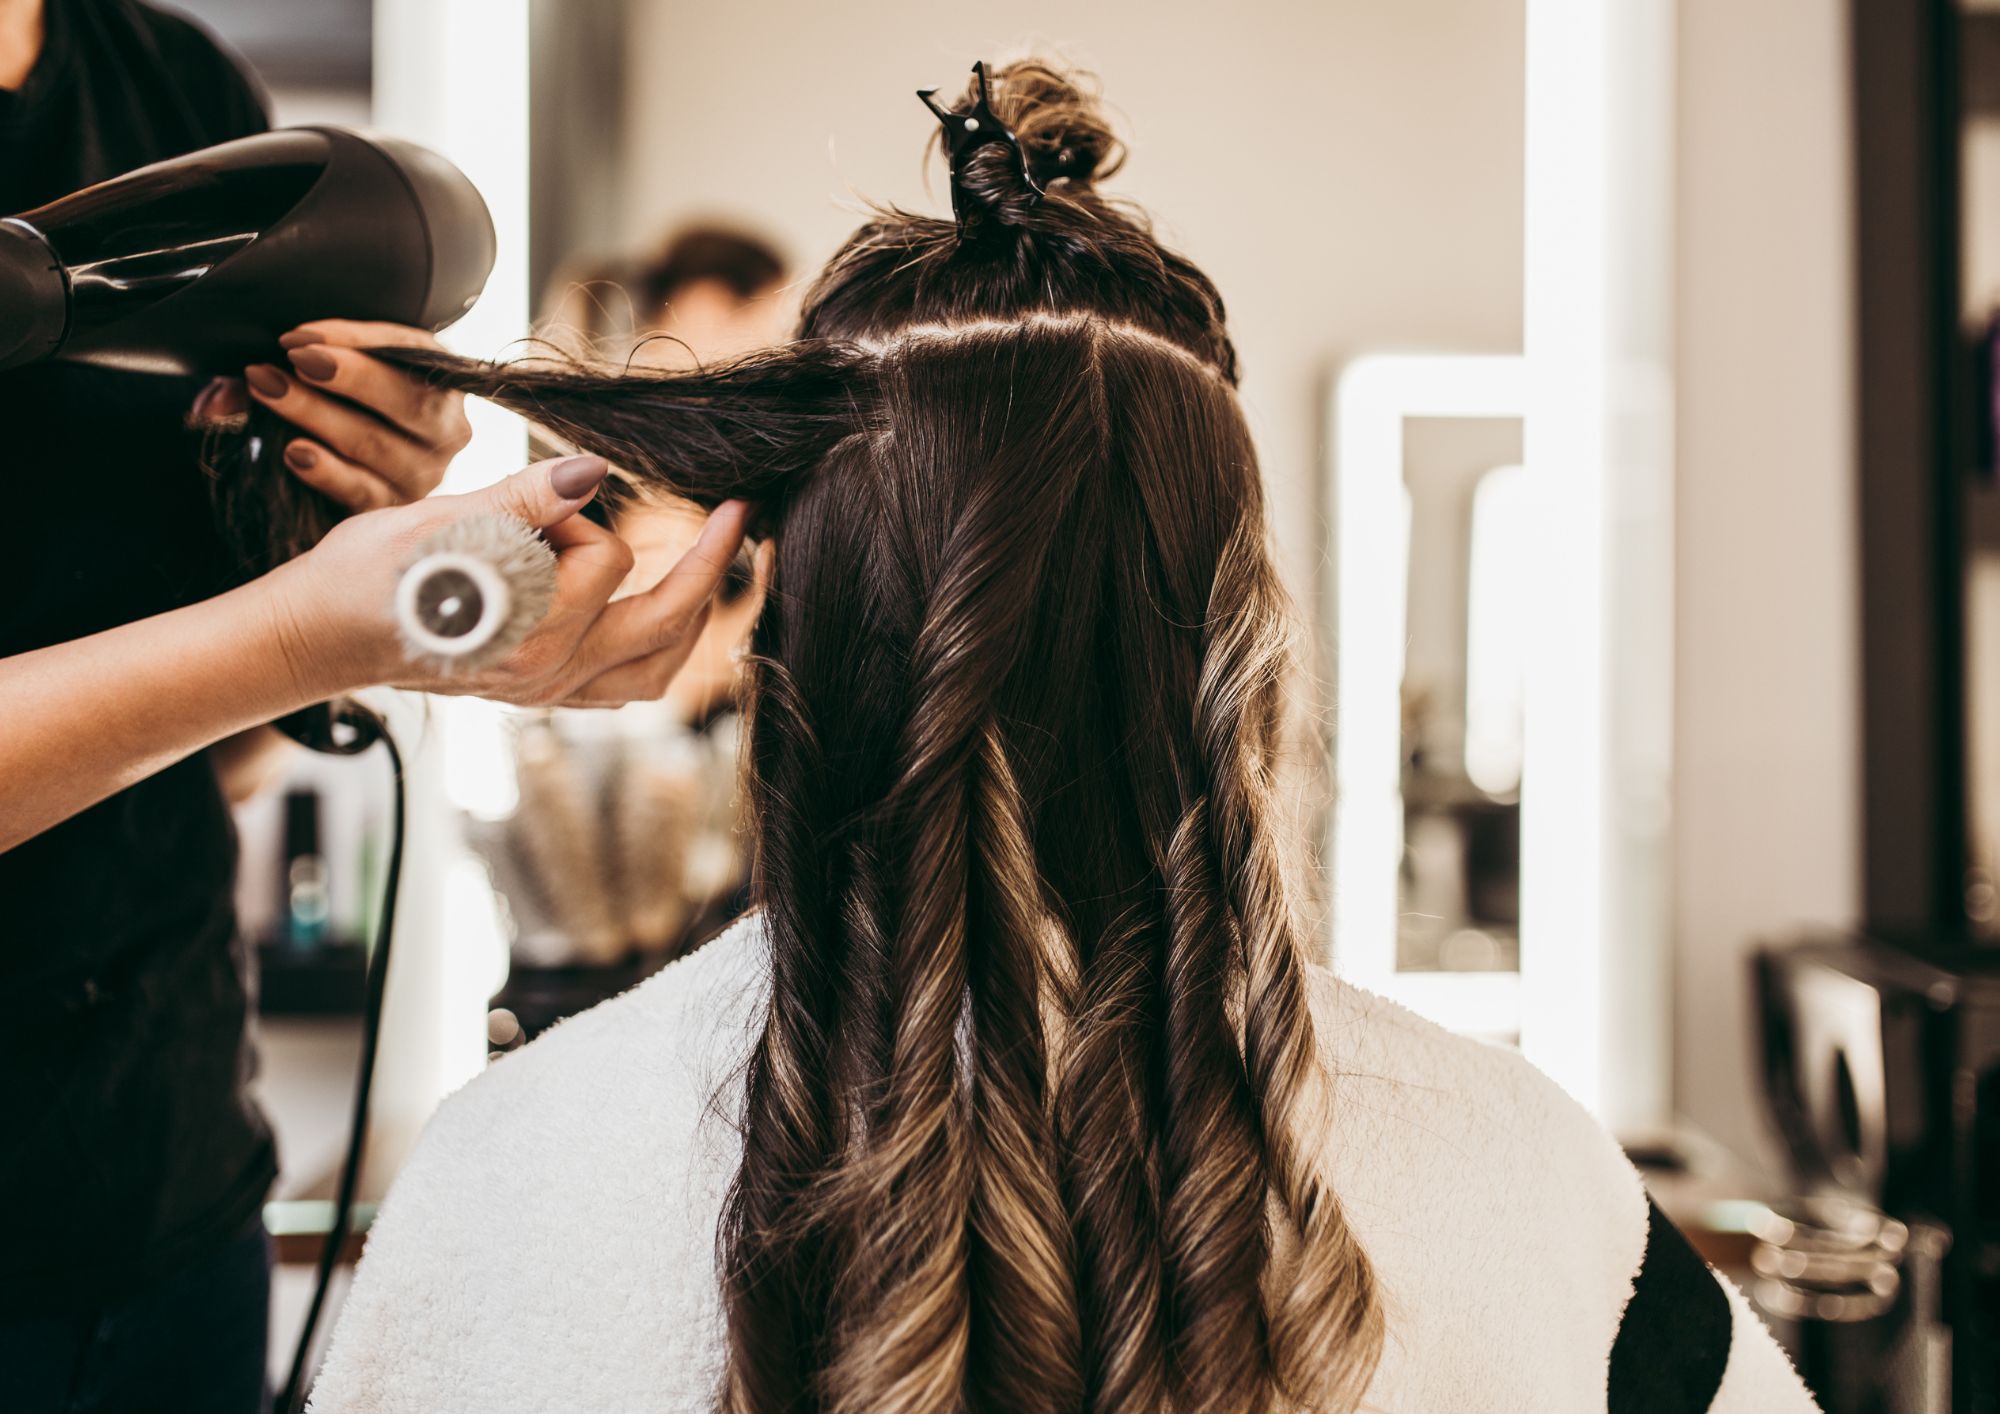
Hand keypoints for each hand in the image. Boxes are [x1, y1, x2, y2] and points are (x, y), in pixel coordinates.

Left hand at [194, 321, 473, 510]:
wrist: (368, 474)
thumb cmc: (352, 410)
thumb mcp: (332, 378)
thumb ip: (284, 372)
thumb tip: (213, 400)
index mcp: (441, 382)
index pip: (408, 351)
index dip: (356, 340)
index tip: (300, 335)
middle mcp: (446, 430)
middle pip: (407, 400)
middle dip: (349, 375)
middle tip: (296, 358)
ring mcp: (424, 473)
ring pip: (374, 442)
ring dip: (317, 414)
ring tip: (268, 389)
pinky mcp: (393, 509)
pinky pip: (360, 490)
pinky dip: (325, 470)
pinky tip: (292, 452)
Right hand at [266, 454, 755, 708]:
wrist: (315, 637)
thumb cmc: (363, 575)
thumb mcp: (437, 519)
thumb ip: (521, 498)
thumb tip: (591, 474)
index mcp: (524, 633)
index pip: (606, 560)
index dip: (579, 515)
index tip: (541, 500)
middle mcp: (545, 675)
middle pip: (665, 627)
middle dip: (710, 566)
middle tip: (741, 514)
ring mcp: (546, 692)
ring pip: (656, 667)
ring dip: (691, 613)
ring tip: (714, 560)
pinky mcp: (540, 693)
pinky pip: (626, 683)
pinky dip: (657, 644)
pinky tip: (665, 606)